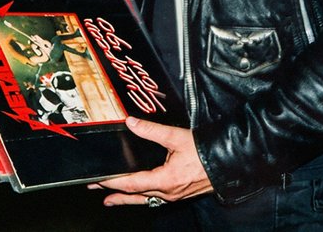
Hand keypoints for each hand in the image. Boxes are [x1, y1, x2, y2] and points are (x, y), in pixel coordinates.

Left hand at [88, 116, 212, 205]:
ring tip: (110, 200)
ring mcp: (174, 195)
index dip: (112, 182)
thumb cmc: (205, 151)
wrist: (228, 161)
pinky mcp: (180, 193)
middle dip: (113, 191)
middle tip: (93, 188)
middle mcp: (167, 192)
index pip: (131, 184)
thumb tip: (131, 122)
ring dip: (126, 198)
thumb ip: (152, 130)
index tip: (97, 179)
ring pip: (144, 199)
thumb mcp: (177, 137)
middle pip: (135, 194)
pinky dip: (142, 197)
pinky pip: (155, 198)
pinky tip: (140, 195)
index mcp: (165, 180)